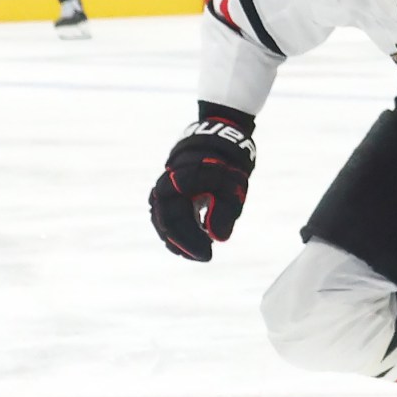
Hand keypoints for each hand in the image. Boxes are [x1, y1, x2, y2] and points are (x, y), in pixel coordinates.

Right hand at [148, 109, 257, 260]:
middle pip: (165, 222)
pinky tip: (190, 242)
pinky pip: (167, 213)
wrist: (220, 139)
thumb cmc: (229, 163)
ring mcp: (166, 187)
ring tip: (196, 253)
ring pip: (163, 219)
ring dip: (177, 238)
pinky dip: (177, 228)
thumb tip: (217, 238)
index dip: (189, 241)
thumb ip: (224, 211)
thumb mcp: (233, 186)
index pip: (176, 220)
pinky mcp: (170, 190)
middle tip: (203, 257)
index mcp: (179, 183)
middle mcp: (166, 185)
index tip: (207, 255)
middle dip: (182, 243)